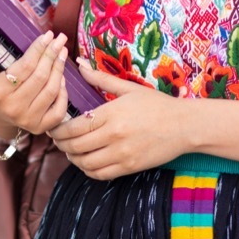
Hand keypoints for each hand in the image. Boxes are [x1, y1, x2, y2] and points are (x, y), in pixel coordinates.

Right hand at [0, 31, 69, 135]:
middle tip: (60, 39)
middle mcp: (13, 109)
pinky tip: (62, 77)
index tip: (48, 35)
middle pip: (40, 77)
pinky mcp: (40, 128)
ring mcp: (27, 120)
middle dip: (52, 55)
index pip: (25, 67)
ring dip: (60, 69)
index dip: (38, 49)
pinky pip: (59, 110)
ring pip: (51, 91)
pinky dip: (64, 93)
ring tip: (62, 52)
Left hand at [48, 59, 187, 179]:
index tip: (54, 127)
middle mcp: (114, 136)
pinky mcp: (129, 167)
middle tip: (58, 139)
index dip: (58, 130)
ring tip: (70, 150)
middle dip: (61, 144)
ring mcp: (122, 154)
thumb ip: (101, 78)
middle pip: (75, 146)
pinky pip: (100, 174)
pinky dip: (87, 169)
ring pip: (84, 163)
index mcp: (111, 114)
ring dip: (73, 158)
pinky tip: (87, 161)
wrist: (185, 126)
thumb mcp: (129, 88)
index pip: (74, 127)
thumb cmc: (157, 104)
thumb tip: (79, 64)